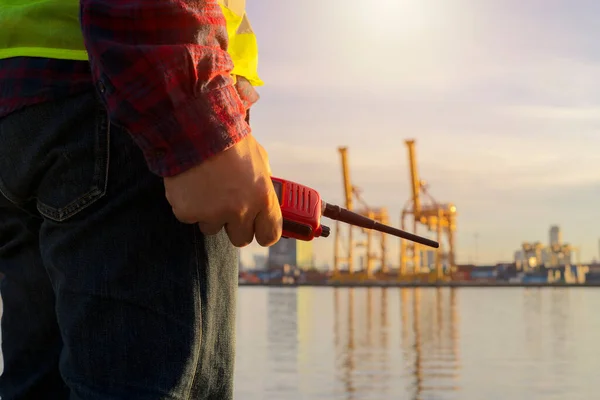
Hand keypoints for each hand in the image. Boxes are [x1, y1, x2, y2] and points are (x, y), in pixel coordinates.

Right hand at [163, 134, 281, 246]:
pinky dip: (189, 204)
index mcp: (263, 197)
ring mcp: (213, 213)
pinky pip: (190, 217)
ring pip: (213, 228)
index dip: (263, 231)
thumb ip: (264, 181)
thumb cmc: (229, 139)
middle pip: (241, 238)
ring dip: (210, 214)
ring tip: (207, 186)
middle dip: (235, 224)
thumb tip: (267, 196)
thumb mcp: (259, 158)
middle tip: (228, 204)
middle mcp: (241, 210)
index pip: (270, 235)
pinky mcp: (188, 212)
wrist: (194, 127)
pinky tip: (191, 184)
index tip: (258, 228)